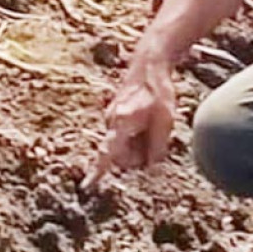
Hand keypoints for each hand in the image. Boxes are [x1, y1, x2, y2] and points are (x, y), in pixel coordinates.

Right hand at [85, 54, 176, 187]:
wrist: (149, 65)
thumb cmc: (158, 92)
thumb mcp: (165, 122)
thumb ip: (157, 147)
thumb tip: (151, 167)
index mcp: (122, 124)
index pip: (108, 153)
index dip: (98, 172)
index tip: (88, 186)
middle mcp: (111, 122)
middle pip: (119, 155)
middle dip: (136, 156)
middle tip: (156, 141)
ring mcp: (111, 118)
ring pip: (122, 145)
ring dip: (137, 145)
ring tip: (152, 126)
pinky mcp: (115, 115)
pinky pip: (123, 135)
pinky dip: (135, 135)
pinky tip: (147, 121)